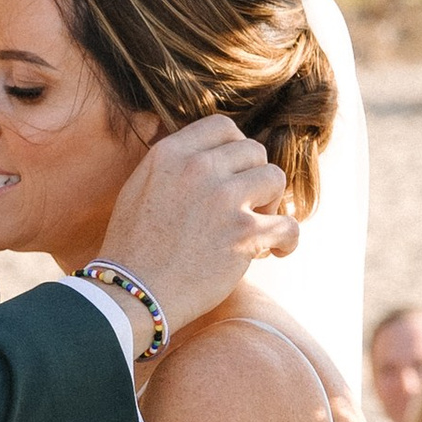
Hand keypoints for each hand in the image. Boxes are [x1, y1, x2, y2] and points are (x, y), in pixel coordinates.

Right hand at [99, 115, 292, 336]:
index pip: (222, 127)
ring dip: (271, 203)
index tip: (233, 173)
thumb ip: (172, 166)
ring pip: (275, 179)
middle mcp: (198, 168)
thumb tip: (206, 157)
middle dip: (253, 178)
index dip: (235, 149)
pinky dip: (287, 239)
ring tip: (255, 227)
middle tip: (243, 207)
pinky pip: (289, 224)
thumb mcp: (139, 189)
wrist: (133, 294)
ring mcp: (224, 198)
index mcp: (171, 154)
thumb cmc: (133, 249)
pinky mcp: (245, 232)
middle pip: (254, 151)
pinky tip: (276, 251)